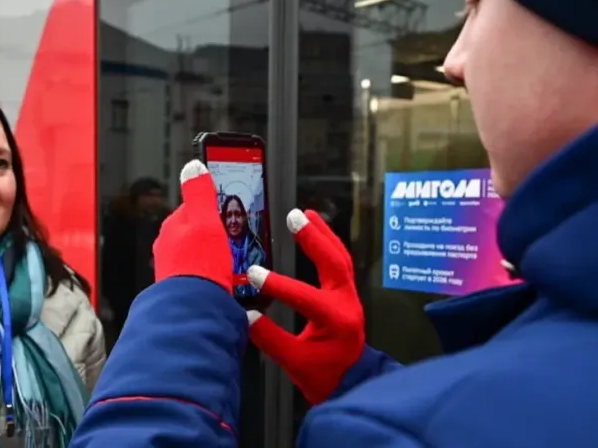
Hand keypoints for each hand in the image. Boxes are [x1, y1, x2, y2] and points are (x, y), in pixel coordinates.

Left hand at [152, 160, 233, 292]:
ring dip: (215, 255)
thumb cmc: (198, 266)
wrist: (194, 310)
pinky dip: (214, 273)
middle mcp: (169, 248)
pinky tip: (225, 278)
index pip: (193, 207)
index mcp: (172, 227)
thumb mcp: (205, 219)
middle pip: (197, 232)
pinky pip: (202, 274)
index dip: (214, 207)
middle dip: (215, 234)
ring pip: (199, 254)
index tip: (228, 209)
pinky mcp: (185, 288)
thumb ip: (199, 192)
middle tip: (234, 236)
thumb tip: (192, 165)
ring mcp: (175, 269)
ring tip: (233, 259)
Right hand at [246, 209, 364, 404]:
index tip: (253, 274)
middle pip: (335, 262)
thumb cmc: (324, 376)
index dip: (279, 285)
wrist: (351, 383)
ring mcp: (350, 296)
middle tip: (295, 217)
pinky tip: (316, 231)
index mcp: (336, 320)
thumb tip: (245, 317)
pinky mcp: (347, 294)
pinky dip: (328, 244)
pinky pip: (340, 262)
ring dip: (323, 234)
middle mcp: (347, 302)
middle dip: (314, 238)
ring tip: (306, 214)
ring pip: (340, 257)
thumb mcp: (295, 363)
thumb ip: (270, 340)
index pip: (305, 297)